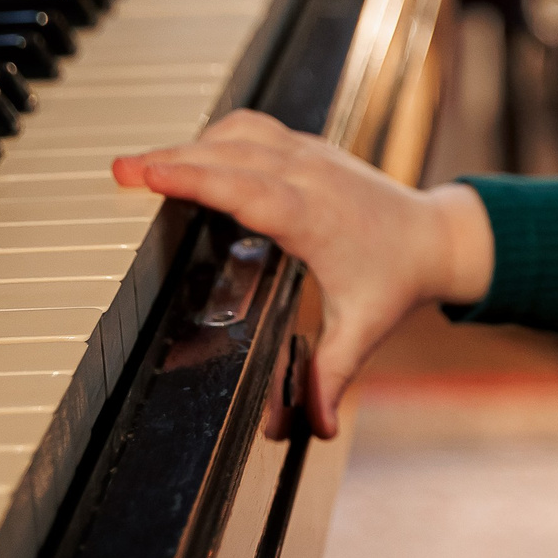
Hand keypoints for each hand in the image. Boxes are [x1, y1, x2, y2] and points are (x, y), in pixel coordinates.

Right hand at [112, 110, 494, 437]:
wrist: (438, 238)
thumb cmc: (399, 280)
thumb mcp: (362, 331)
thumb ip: (330, 377)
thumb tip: (312, 428)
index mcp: (314, 218)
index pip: (247, 191)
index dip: (196, 179)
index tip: (147, 175)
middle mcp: (310, 177)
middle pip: (230, 155)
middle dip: (172, 159)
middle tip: (118, 171)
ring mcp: (310, 155)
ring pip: (240, 133)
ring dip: (191, 145)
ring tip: (143, 167)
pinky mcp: (309, 147)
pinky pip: (254, 129)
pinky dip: (217, 138)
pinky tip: (192, 157)